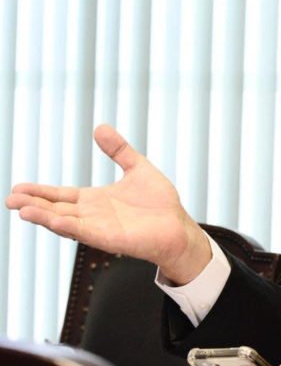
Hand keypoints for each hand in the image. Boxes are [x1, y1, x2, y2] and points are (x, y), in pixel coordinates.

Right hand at [5, 124, 210, 283]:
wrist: (178, 225)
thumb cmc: (160, 203)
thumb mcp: (137, 167)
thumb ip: (118, 149)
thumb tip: (100, 127)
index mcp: (94, 200)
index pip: (61, 195)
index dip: (40, 192)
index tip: (18, 188)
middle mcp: (92, 215)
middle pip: (55, 208)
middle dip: (32, 204)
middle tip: (9, 200)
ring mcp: (98, 228)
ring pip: (63, 221)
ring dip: (43, 216)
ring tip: (21, 209)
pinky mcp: (109, 238)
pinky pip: (84, 231)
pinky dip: (66, 226)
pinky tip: (51, 220)